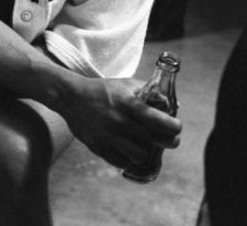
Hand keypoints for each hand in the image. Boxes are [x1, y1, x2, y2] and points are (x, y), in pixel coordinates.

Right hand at [57, 77, 181, 169]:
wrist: (70, 96)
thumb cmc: (102, 90)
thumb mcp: (126, 84)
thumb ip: (149, 92)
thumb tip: (172, 105)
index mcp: (128, 104)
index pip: (160, 121)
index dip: (174, 127)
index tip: (176, 127)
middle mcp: (120, 121)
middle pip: (156, 141)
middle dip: (169, 141)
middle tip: (170, 140)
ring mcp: (108, 136)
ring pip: (141, 155)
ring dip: (146, 151)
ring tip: (144, 145)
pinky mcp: (98, 147)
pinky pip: (122, 162)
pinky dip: (128, 158)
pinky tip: (127, 150)